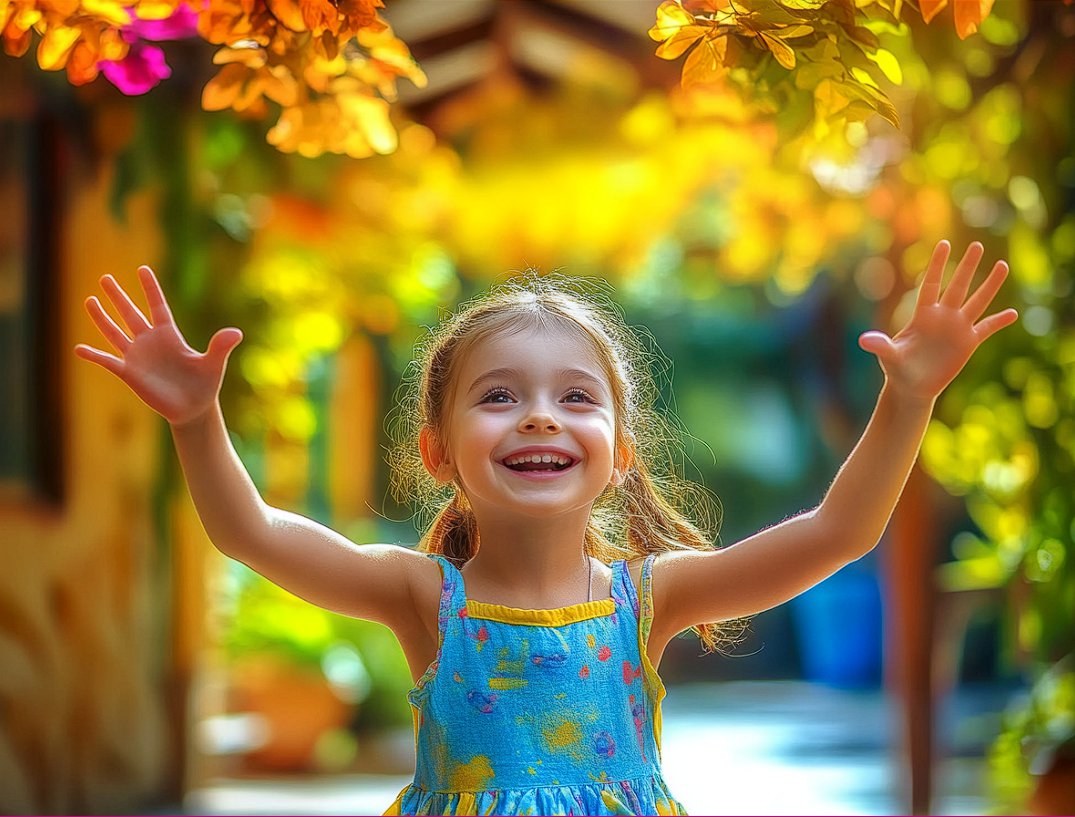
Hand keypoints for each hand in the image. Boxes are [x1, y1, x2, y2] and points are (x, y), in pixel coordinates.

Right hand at [75, 266, 242, 426]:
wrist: (193, 409)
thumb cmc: (205, 385)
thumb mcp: (214, 364)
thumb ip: (220, 347)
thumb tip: (236, 333)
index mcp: (170, 335)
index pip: (158, 306)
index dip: (150, 288)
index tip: (142, 269)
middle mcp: (151, 342)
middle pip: (131, 314)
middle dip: (118, 296)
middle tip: (105, 277)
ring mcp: (138, 357)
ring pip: (115, 333)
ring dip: (102, 318)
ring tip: (89, 300)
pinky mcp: (129, 374)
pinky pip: (108, 361)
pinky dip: (94, 356)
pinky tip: (79, 349)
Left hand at [858, 240, 1018, 401]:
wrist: (912, 386)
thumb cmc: (897, 368)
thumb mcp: (889, 356)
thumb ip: (881, 345)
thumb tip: (863, 341)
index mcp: (922, 315)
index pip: (930, 285)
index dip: (936, 265)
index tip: (943, 244)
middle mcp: (942, 316)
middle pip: (958, 287)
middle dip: (967, 267)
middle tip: (977, 245)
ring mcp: (957, 328)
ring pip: (977, 302)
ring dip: (990, 285)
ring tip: (1002, 265)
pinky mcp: (968, 343)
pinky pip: (987, 328)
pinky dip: (999, 322)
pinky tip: (1013, 313)